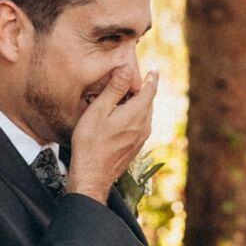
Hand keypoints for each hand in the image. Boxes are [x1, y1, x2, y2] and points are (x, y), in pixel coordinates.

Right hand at [67, 69, 159, 199]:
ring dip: (139, 104)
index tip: (154, 70)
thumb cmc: (91, 142)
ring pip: (145, 115)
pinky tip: (123, 117)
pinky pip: (140, 126)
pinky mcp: (135, 148)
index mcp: (137, 113)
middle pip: (148, 102)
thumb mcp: (99, 110)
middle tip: (136, 80)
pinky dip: (136, 116)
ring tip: (129, 97)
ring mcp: (141, 139)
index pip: (150, 90)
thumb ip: (114, 89)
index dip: (152, 78)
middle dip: (144, 90)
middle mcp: (144, 126)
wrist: (92, 175)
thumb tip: (128, 69)